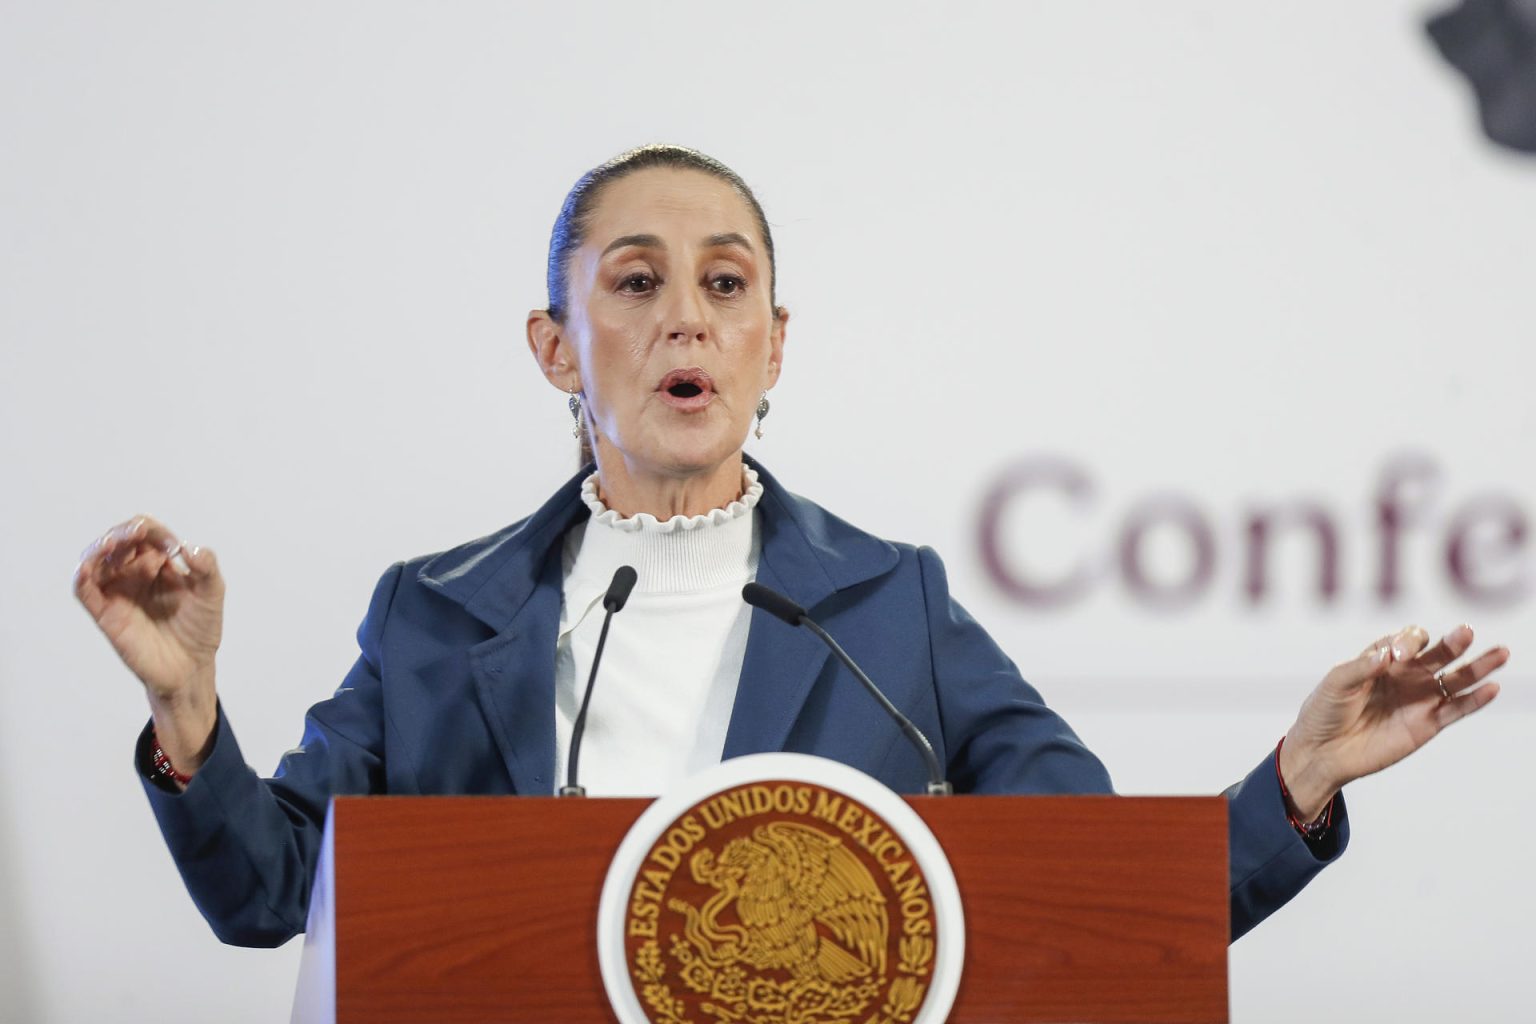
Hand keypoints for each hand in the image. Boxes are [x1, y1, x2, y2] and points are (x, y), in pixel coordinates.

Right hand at [74, 515, 223, 770]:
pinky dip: (81, 576)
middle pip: (118, 541)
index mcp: (160, 563)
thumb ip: (206, 568)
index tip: (170, 545)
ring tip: (111, 546)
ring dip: (100, 548)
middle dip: (123, 533)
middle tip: (134, 535)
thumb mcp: (212, 594)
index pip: (146, 533)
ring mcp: (118, 592)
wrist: (190, 667)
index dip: (152, 530)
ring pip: (96, 560)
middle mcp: (135, 573)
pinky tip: (86, 568)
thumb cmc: (200, 628)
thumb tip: (189, 548)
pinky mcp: (106, 613)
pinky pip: (85, 590)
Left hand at [1279, 625, 1508, 820]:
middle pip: (1439, 655)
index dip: (1407, 642)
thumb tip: (1388, 655)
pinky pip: (1456, 710)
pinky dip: (1475, 700)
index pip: (1407, 640)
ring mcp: (1419, 699)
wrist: (1322, 751)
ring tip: (1501, 653)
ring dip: (1478, 667)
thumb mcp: (1336, 684)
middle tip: (1466, 633)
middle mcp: (1407, 676)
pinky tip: (1491, 688)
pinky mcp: (1427, 725)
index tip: (1397, 657)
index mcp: (1383, 659)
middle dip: (1453, 643)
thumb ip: (1362, 668)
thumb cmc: (1324, 712)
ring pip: (1456, 680)